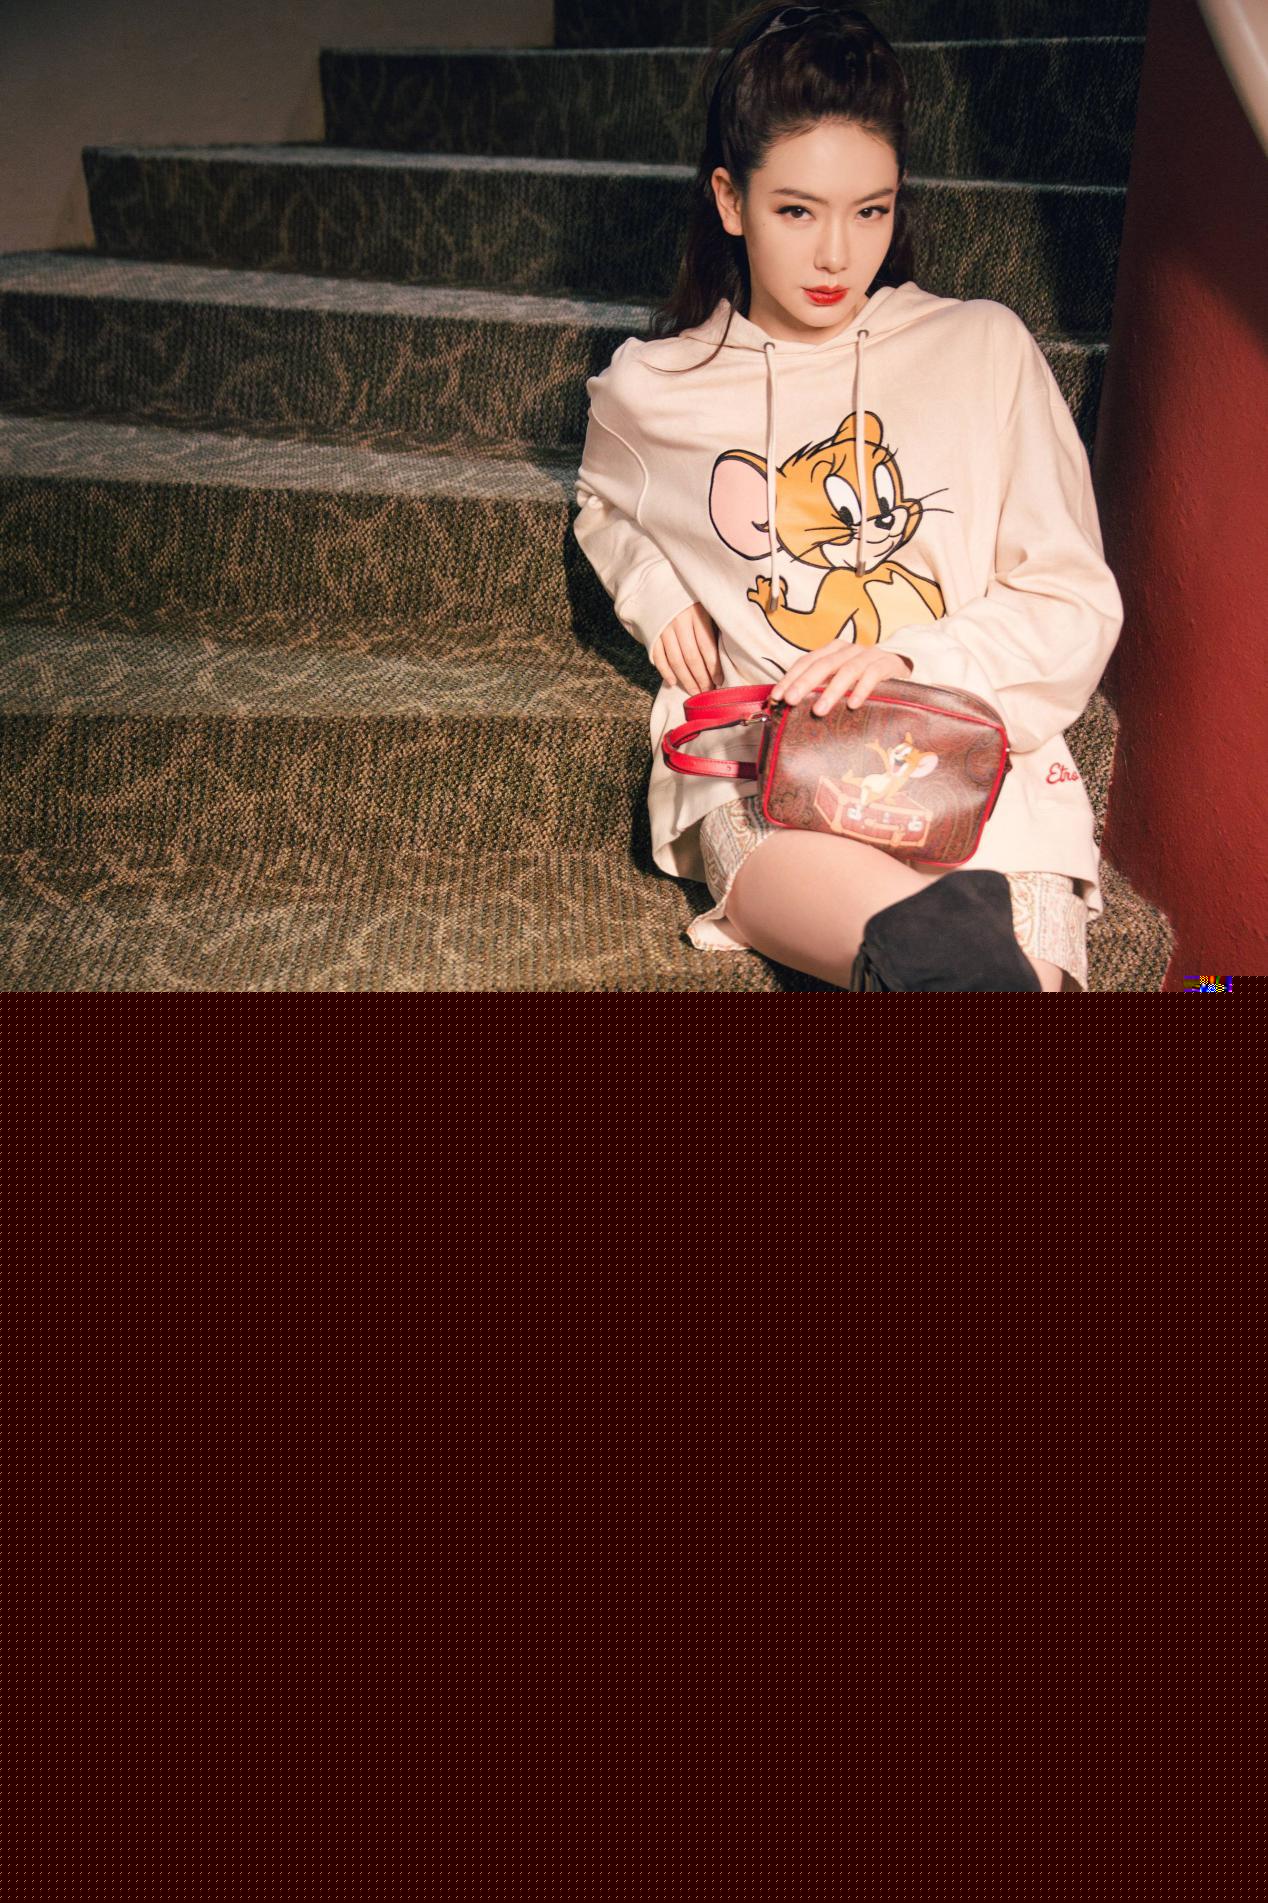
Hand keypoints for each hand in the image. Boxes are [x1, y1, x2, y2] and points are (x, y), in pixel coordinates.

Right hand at [649, 603, 723, 695]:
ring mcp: (664, 629)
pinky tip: (673, 683)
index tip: (719, 681)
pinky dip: (665, 672)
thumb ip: (710, 626)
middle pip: (692, 657)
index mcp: (697, 614)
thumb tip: (723, 655)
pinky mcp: (652, 633)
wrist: (656, 583)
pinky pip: (659, 657)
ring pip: (676, 661)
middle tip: (707, 692)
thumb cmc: (687, 598)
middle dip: (701, 678)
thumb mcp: (703, 605)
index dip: (714, 667)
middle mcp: (680, 623)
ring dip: (686, 679)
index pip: (707, 647)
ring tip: (694, 691)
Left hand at [770, 640, 912, 714]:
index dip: (790, 678)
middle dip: (804, 683)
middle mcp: (848, 650)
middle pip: (823, 664)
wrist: (901, 668)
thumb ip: (819, 687)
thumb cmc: (863, 679)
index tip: (776, 697)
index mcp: (832, 650)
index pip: (806, 661)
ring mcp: (868, 655)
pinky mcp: (887, 665)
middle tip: (790, 701)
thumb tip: (788, 705)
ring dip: (831, 691)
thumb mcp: (839, 679)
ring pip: (847, 671)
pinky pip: (873, 676)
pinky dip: (862, 690)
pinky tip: (853, 705)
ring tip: (818, 710)